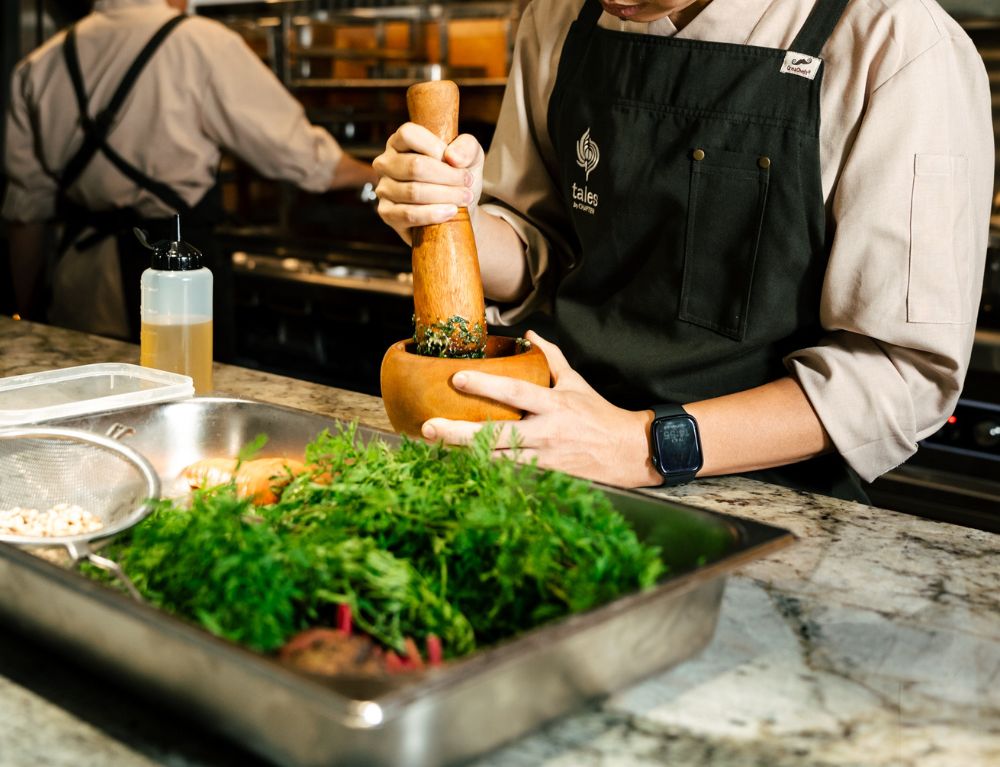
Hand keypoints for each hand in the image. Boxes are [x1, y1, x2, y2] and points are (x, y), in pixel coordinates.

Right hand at [372, 123, 484, 244]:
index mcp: (399, 142)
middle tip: (467, 182)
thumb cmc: (457, 178)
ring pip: (413, 191)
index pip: (408, 134)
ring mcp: (384, 189)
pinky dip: (433, 214)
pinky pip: (408, 214)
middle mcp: (386, 163)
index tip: (457, 162)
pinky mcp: (387, 214)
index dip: (436, 147)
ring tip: (465, 197)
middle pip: (415, 166)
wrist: (455, 211)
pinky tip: (451, 211)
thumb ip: (467, 147)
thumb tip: (452, 157)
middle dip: (448, 176)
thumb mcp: (469, 156)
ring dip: (445, 195)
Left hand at [420, 331, 661, 487]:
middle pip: (495, 434)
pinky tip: (459, 469)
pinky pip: (509, 477)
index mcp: (553, 404)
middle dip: (458, 433)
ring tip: (431, 450)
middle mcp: (546, 433)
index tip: (456, 377)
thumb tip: (530, 334)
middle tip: (427, 427)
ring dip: (463, 457)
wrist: (629, 453)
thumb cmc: (599, 415)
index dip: (485, 384)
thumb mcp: (576, 382)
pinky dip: (485, 473)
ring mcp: (545, 459)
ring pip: (496, 461)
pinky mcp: (546, 478)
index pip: (515, 391)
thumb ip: (551, 358)